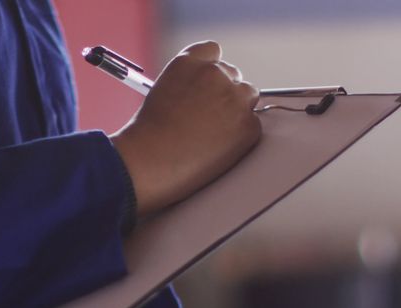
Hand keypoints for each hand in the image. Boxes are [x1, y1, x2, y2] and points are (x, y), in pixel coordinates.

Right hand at [109, 41, 261, 217]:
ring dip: (237, 110)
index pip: (212, 50)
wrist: (151, 163)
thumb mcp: (162, 93)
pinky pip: (252, 125)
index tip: (208, 84)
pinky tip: (217, 149)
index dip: (211, 69)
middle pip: (233, 75)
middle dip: (225, 93)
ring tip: (213, 134)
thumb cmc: (148, 137)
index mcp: (188, 63)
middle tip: (210, 117)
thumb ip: (188, 84)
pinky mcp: (248, 125)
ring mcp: (234, 98)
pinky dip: (240, 137)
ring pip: (248, 96)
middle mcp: (214, 74)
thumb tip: (206, 93)